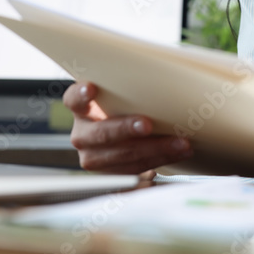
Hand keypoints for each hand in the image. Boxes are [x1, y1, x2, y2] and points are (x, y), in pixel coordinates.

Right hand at [63, 81, 192, 176]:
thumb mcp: (123, 96)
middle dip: (126, 129)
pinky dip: (159, 162)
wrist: (127, 136)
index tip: (91, 87)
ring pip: (121, 156)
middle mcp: (82, 135)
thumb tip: (163, 78)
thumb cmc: (128, 107)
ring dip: (154, 150)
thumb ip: (131, 89)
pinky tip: (176, 154)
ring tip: (179, 143)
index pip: (74, 99)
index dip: (81, 94)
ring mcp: (94, 157)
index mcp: (81, 109)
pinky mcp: (111, 175)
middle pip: (101, 134)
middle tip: (148, 124)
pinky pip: (135, 171)